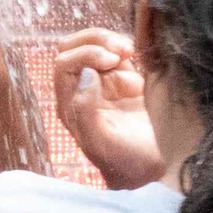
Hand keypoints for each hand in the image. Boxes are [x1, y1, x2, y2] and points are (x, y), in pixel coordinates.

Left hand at [51, 28, 164, 188]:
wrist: (148, 171)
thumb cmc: (123, 162)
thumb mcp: (101, 142)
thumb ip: (86, 109)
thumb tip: (86, 74)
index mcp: (69, 104)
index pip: (64, 64)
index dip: (85, 54)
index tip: (111, 61)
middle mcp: (81, 91)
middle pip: (73, 48)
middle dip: (95, 41)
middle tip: (120, 49)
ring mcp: (102, 86)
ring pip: (96, 47)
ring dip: (112, 43)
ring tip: (130, 53)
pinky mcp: (123, 84)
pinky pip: (118, 57)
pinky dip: (126, 54)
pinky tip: (137, 68)